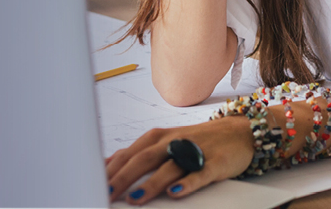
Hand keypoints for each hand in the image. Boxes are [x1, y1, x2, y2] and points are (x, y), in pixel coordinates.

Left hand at [106, 116, 254, 203]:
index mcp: (157, 138)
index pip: (128, 153)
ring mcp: (194, 151)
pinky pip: (199, 173)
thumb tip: (107, 164)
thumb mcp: (165, 142)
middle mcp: (173, 142)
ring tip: (135, 198)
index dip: (110, 169)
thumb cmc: (197, 140)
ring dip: (151, 183)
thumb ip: (138, 154)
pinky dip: (187, 183)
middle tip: (106, 194)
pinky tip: (176, 192)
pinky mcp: (214, 163)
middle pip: (143, 159)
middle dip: (123, 177)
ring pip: (169, 167)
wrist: (239, 132)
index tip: (92, 183)